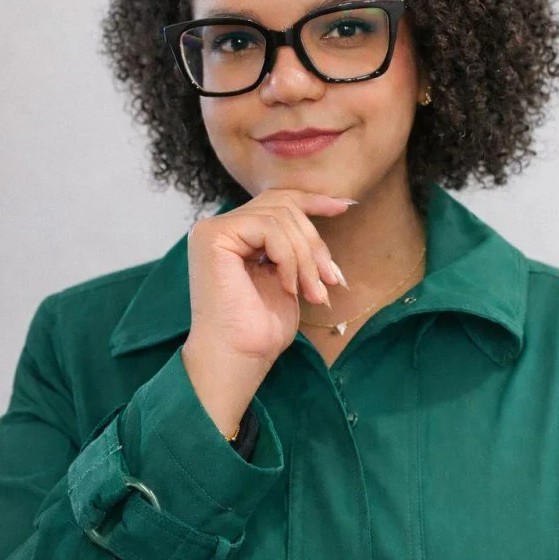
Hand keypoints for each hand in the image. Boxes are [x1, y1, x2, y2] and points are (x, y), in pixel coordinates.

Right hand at [184, 187, 353, 364]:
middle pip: (283, 206)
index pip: (277, 201)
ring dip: (306, 257)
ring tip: (313, 292)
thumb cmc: (263, 327)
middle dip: (314, 242)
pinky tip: (288, 287)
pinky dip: (289, 258)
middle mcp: (220, 227)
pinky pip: (270, 229)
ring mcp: (213, 230)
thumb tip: (336, 204)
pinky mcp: (213, 237)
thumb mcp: (290, 273)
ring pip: (280, 217)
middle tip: (330, 279)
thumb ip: (297, 241)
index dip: (312, 201)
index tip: (344, 206)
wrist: (240, 358)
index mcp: (236, 234)